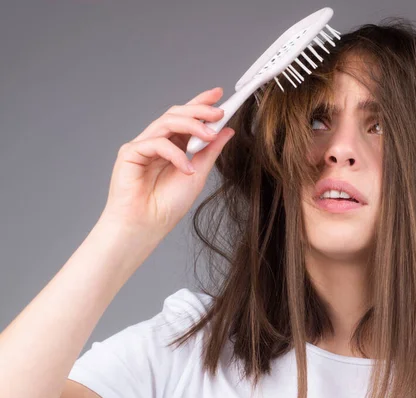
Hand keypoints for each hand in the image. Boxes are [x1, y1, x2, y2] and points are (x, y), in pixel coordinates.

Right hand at [99, 87, 233, 236]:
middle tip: (218, 112)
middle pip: (177, 114)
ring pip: (167, 122)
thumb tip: (227, 130)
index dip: (201, 103)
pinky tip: (186, 169)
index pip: (187, 118)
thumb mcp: (199, 174)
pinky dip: (175, 154)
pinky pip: (156, 143)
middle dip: (199, 110)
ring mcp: (143, 146)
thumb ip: (211, 151)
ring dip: (192, 125)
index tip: (219, 94)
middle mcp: (158, 142)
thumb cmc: (168, 205)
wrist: (147, 226)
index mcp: (174, 146)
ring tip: (210, 136)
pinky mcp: (131, 153)